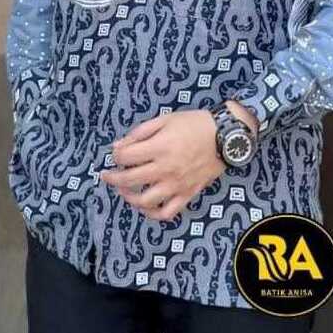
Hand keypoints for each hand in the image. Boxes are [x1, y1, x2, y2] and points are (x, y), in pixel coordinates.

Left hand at [100, 110, 225, 222]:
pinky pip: (167, 212)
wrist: (226, 136)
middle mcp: (165, 169)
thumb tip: (118, 146)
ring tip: (123, 190)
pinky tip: (144, 206)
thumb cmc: (195, 124)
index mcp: (159, 147)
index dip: (115, 155)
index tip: (115, 153)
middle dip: (113, 178)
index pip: (126, 157)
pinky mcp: (187, 194)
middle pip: (130, 179)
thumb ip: (140, 132)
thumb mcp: (166, 119)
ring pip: (145, 201)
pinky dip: (152, 213)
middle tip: (107, 175)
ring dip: (128, 197)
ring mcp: (176, 185)